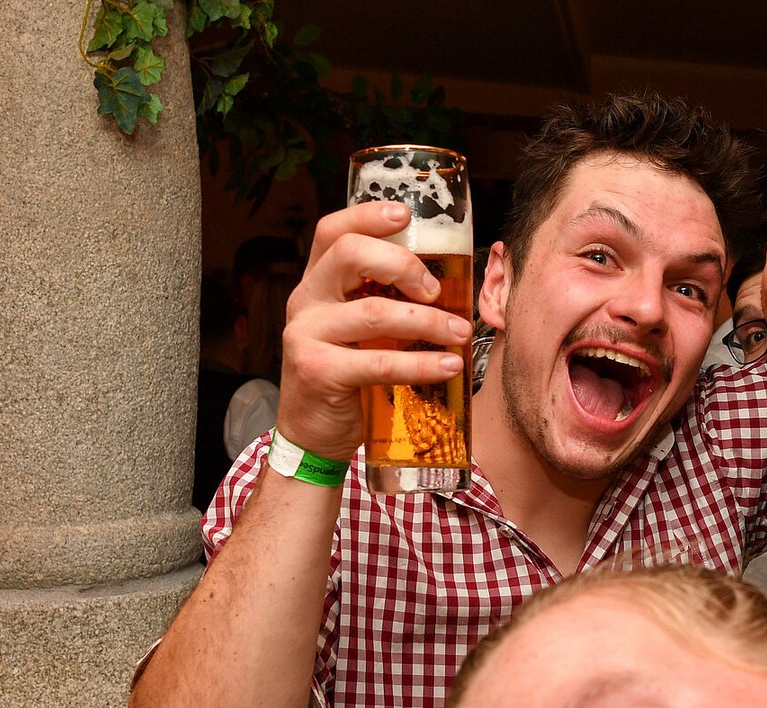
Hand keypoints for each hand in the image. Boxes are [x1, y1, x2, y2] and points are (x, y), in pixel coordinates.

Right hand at [277, 202, 471, 460]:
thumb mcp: (361, 331)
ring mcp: (306, 334)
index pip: (333, 231)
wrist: (313, 434)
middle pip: (349, 255)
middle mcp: (306, 300)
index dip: (368, 215)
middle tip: (437, 290)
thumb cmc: (348, 375)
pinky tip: (448, 366)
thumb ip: (384, 302)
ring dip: (427, 321)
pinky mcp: (317, 371)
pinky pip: (378, 363)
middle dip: (403, 265)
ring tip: (460, 333)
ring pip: (372, 313)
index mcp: (317, 282)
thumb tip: (449, 283)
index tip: (406, 214)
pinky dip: (420, 364)